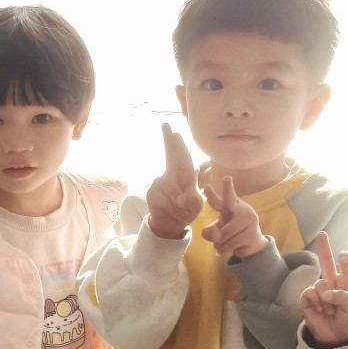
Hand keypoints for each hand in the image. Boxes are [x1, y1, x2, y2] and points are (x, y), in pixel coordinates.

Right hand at [146, 123, 202, 238]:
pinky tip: (168, 209)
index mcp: (186, 176)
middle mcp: (172, 176)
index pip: (183, 157)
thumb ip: (190, 201)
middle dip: (170, 142)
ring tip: (177, 208)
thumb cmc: (185, 211)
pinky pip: (162, 197)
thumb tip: (180, 198)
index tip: (175, 133)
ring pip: (168, 185)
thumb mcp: (194, 208)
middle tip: (166, 125)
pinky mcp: (153, 192)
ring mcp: (161, 183)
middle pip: (171, 157)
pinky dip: (168, 205)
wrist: (169, 223)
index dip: (178, 145)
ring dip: (174, 198)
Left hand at [201, 175, 266, 258]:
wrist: (250, 245)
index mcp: (231, 206)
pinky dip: (222, 250)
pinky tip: (224, 251)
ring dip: (218, 244)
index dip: (226, 189)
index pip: (226, 197)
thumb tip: (216, 236)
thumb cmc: (231, 233)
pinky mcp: (252, 234)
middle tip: (222, 180)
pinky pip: (229, 244)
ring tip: (222, 244)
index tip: (227, 178)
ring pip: (223, 234)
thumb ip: (210, 232)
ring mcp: (249, 221)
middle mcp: (241, 209)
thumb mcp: (217, 231)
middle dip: (225, 191)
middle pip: (230, 202)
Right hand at [299, 231, 347, 347]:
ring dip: (325, 299)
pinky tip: (318, 310)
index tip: (343, 254)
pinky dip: (314, 302)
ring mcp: (318, 291)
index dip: (345, 261)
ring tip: (329, 310)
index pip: (346, 267)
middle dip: (324, 248)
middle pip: (326, 262)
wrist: (337, 336)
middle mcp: (331, 284)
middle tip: (321, 234)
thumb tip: (325, 291)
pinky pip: (308, 293)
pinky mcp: (306, 300)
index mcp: (346, 283)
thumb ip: (344, 295)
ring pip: (319, 283)